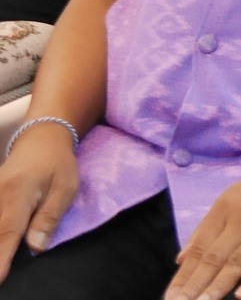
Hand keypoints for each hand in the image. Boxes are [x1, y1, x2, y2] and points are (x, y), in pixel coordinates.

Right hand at [0, 121, 78, 278]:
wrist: (40, 138)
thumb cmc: (57, 164)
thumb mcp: (65, 188)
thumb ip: (49, 218)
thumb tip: (36, 247)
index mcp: (18, 194)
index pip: (7, 232)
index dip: (1, 258)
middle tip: (1, 273)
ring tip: (3, 261)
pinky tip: (2, 239)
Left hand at [166, 149, 240, 299]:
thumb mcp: (237, 197)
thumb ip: (209, 226)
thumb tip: (181, 258)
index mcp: (227, 206)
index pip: (199, 246)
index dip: (183, 275)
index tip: (170, 297)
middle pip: (214, 257)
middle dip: (194, 286)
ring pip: (238, 262)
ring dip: (218, 287)